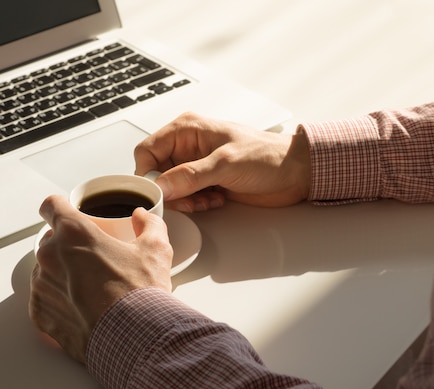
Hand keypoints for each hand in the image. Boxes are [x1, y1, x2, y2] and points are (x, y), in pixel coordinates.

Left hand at [29, 195, 172, 362]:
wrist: (135, 340)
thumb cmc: (140, 294)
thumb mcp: (156, 250)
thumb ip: (150, 224)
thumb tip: (143, 217)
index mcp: (73, 232)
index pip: (51, 205)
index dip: (60, 207)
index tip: (66, 213)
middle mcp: (50, 255)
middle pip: (50, 240)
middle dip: (67, 246)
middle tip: (92, 259)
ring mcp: (41, 285)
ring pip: (45, 270)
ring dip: (62, 274)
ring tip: (89, 289)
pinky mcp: (40, 313)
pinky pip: (44, 299)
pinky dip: (58, 301)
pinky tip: (80, 308)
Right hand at [134, 112, 310, 210]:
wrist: (296, 173)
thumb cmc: (268, 155)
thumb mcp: (226, 163)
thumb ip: (191, 175)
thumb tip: (161, 186)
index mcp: (187, 130)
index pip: (147, 151)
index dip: (148, 173)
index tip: (159, 192)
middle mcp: (187, 146)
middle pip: (157, 172)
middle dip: (170, 191)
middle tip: (188, 199)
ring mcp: (196, 165)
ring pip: (170, 188)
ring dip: (185, 200)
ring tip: (206, 198)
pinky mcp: (205, 182)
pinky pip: (185, 197)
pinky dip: (196, 203)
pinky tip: (215, 199)